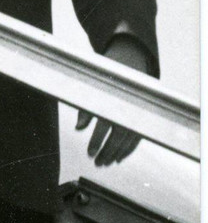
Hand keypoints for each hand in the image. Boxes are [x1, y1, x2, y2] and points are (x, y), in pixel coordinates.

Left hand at [77, 34, 150, 166]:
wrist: (129, 59)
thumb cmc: (106, 74)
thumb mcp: (92, 86)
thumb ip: (86, 108)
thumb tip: (78, 127)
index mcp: (114, 99)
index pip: (104, 126)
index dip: (97, 141)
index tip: (90, 153)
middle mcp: (128, 107)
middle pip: (117, 136)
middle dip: (107, 151)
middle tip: (97, 163)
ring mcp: (137, 111)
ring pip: (129, 139)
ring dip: (117, 153)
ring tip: (107, 162)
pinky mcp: (143, 114)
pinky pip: (138, 136)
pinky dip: (129, 148)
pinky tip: (120, 157)